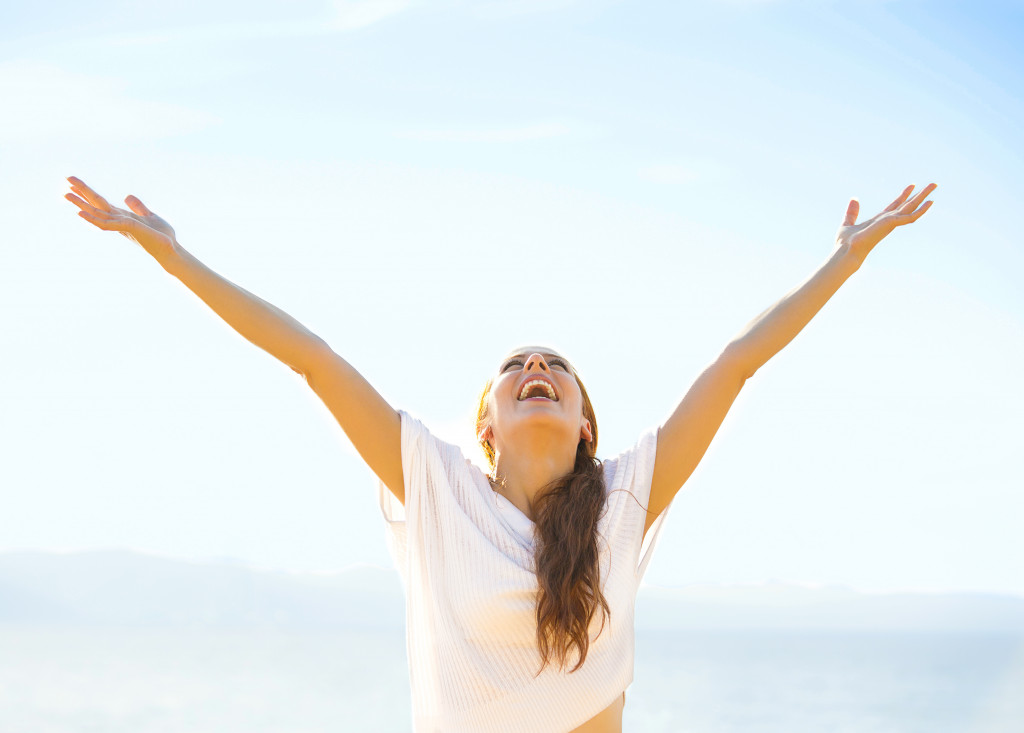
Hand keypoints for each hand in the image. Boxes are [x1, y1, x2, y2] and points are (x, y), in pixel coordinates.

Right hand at [64, 176, 178, 260]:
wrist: (171, 250)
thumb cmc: (162, 236)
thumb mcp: (150, 217)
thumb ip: (138, 207)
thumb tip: (127, 196)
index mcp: (122, 216)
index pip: (102, 203)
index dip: (88, 193)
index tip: (73, 183)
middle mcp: (118, 221)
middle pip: (96, 204)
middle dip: (81, 193)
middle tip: (66, 179)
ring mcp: (121, 225)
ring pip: (96, 213)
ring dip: (81, 203)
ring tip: (66, 194)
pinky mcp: (128, 228)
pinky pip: (106, 223)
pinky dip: (92, 218)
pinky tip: (80, 212)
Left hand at [836, 182, 936, 262]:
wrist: (846, 251)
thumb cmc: (845, 243)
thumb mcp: (848, 223)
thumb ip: (852, 212)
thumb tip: (854, 199)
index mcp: (879, 221)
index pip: (894, 206)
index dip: (903, 196)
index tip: (911, 186)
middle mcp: (887, 221)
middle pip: (907, 205)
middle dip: (919, 195)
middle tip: (932, 184)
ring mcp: (891, 223)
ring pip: (911, 207)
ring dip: (923, 196)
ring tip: (934, 185)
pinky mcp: (892, 224)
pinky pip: (910, 216)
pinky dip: (921, 210)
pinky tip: (930, 202)